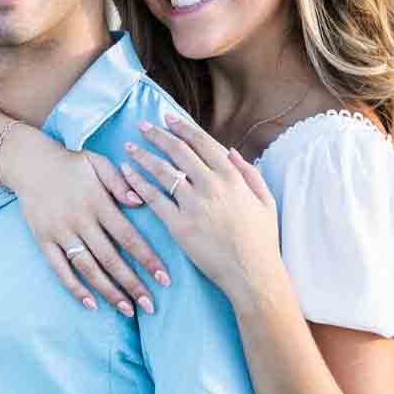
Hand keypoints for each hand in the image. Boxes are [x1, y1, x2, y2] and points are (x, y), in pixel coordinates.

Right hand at [6, 137, 170, 317]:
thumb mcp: (98, 162)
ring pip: (88, 267)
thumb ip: (120, 181)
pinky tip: (91, 304)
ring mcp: (60, 232)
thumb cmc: (71, 163)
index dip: (147, 258)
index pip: (127, 236)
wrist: (29, 162)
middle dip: (132, 284)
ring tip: (127, 309)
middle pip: (110, 258)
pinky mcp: (43, 240)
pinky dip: (75, 287)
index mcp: (98, 201)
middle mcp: (80, 220)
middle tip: (150, 306)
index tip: (164, 279)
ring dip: (108, 291)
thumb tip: (140, 202)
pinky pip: (60, 269)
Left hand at [121, 116, 283, 302]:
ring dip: (143, 155)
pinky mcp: (179, 226)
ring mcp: (194, 205)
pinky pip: (154, 199)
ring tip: (129, 147)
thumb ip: (250, 173)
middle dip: (157, 135)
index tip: (169, 119)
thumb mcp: (266, 200)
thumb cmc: (262, 240)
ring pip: (162, 171)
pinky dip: (138, 184)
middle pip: (178, 151)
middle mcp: (211, 185)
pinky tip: (127, 174)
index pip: (202, 142)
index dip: (183, 128)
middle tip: (142, 126)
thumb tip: (231, 152)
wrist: (253, 274)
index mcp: (232, 176)